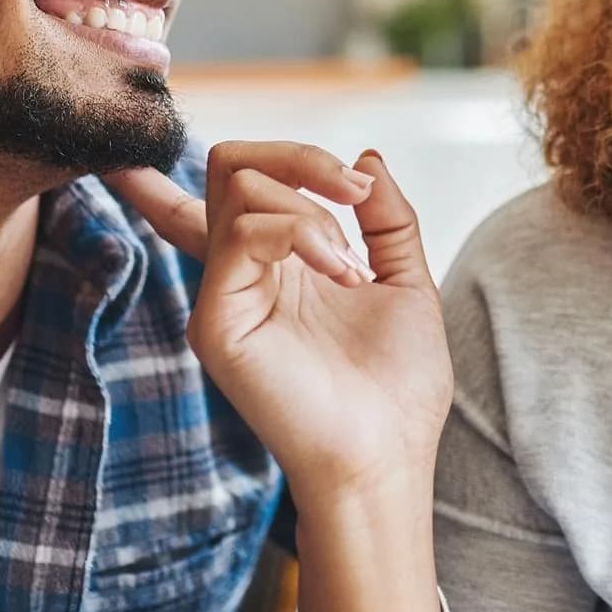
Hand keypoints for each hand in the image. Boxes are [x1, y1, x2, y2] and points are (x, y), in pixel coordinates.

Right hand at [107, 142, 453, 500]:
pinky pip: (244, 231)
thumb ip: (386, 217)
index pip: (224, 195)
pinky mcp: (218, 320)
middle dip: (302, 156)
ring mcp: (224, 294)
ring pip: (238, 183)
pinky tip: (342, 275)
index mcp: (278, 263)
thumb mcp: (406, 281)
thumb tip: (368, 157)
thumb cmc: (397, 388)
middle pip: (232, 164)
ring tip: (353, 267)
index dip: (206, 156)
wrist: (388, 456)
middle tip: (355, 192)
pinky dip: (303, 232)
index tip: (292, 160)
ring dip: (313, 204)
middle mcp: (242, 273)